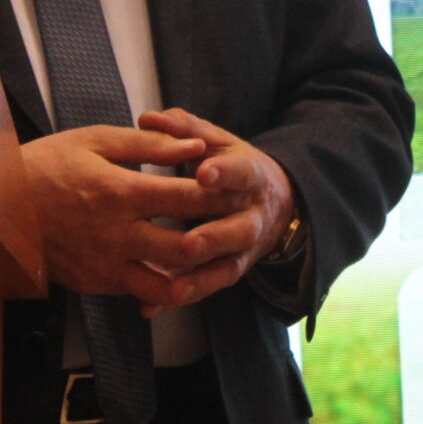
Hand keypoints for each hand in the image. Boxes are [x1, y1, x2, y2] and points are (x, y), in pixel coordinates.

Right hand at [19, 125, 223, 303]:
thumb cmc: (49, 164)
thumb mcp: (96, 140)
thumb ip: (149, 145)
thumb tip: (194, 145)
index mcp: (117, 192)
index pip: (184, 198)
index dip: (217, 193)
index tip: (236, 187)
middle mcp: (114, 234)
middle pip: (182, 248)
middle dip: (213, 238)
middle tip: (234, 227)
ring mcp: (104, 264)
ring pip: (164, 284)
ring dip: (192, 273)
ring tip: (211, 256)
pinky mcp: (95, 283)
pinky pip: (138, 292)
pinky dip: (162, 286)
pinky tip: (177, 270)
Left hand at [132, 108, 295, 310]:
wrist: (273, 204)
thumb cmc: (231, 168)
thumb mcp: (216, 143)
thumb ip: (185, 130)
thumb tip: (149, 118)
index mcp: (250, 178)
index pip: (242, 175)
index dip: (225, 175)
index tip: (204, 174)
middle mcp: (251, 217)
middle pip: (238, 230)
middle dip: (215, 237)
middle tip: (189, 242)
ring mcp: (242, 250)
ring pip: (225, 267)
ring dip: (199, 279)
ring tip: (171, 286)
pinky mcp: (228, 272)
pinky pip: (205, 288)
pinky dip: (178, 298)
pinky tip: (150, 305)